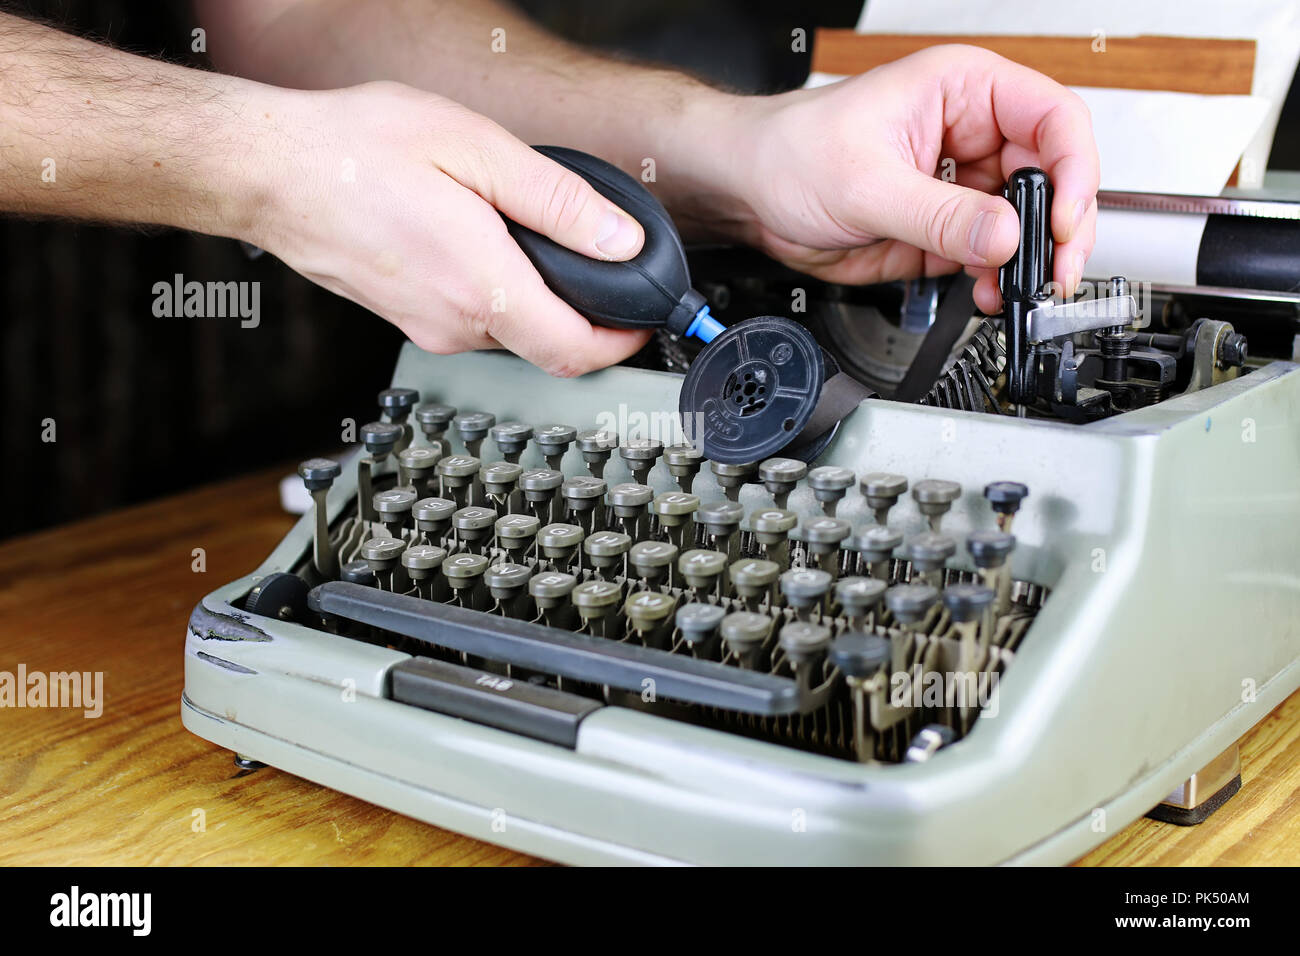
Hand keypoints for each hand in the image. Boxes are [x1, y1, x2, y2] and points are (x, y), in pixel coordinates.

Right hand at [251, 81, 650, 375]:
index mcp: (483, 289)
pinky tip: (484, 243)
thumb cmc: (357, 150)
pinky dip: (499, 294)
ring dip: (538, 301)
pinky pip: (474, 321)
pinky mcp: (407, 319)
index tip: (643, 318)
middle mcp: (455, 324)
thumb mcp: (477, 151)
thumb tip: (621, 242)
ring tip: (534, 241)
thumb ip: (558, 203)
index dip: (623, 342)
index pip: (577, 351)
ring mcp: (427, 327)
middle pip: (549, 346)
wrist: (269, 171)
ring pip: (511, 334)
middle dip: (586, 318)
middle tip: (603, 271)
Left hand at [698, 45, 1099, 313]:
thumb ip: (939, 215)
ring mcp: (959, 184)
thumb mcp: (867, 183)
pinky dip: (995, 277)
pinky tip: (988, 291)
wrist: (748, 193)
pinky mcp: (943, 229)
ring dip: (1028, 261)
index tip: (1065, 220)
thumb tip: (1004, 235)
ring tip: (1015, 288)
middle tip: (1054, 270)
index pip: (1053, 119)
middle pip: (1051, 177)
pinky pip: (988, 254)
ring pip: (1024, 223)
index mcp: (962, 91)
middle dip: (1059, 228)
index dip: (1073, 171)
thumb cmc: (790, 152)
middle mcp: (970, 134)